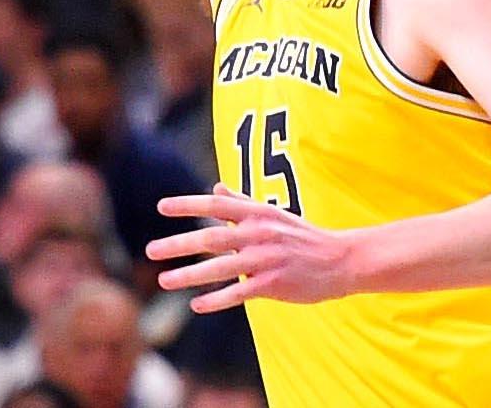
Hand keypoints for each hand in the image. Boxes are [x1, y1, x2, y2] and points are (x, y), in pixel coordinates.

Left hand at [149, 187, 358, 312]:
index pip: (216, 204)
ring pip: (221, 267)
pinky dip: (217, 299)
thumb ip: (242, 202)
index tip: (161, 207)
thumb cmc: (303, 237)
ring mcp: (267, 259)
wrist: (341, 260)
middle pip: (211, 237)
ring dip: (189, 274)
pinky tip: (196, 305)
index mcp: (258, 213)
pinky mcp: (274, 283)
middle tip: (150, 250)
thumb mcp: (273, 214)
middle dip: (178, 243)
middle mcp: (259, 233)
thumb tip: (215, 185)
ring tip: (163, 280)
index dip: (188, 204)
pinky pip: (239, 292)